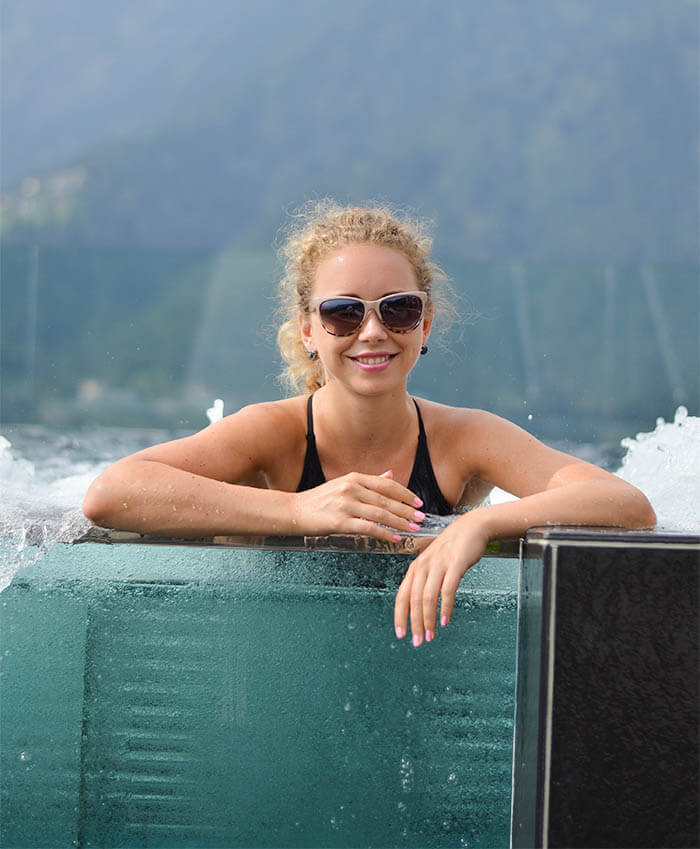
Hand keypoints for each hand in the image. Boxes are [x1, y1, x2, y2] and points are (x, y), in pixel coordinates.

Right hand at [292, 470, 425, 542]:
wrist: (294, 511)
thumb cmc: (319, 500)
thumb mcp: (344, 484)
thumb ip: (368, 481)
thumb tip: (390, 474)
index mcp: (354, 478)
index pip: (386, 484)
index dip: (405, 493)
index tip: (418, 503)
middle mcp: (351, 488)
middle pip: (386, 499)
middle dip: (406, 510)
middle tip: (421, 518)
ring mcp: (345, 504)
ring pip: (381, 514)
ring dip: (400, 523)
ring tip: (413, 529)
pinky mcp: (340, 521)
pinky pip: (369, 528)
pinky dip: (385, 533)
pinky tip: (395, 538)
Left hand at [394, 513, 488, 645]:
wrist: (471, 528)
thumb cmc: (452, 548)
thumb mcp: (433, 565)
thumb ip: (425, 582)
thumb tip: (419, 607)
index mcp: (415, 569)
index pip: (402, 596)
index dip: (400, 616)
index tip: (401, 634)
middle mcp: (423, 567)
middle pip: (413, 600)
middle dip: (414, 624)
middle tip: (418, 642)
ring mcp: (438, 565)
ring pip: (428, 597)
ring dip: (428, 619)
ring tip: (431, 635)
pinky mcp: (455, 565)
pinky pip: (447, 590)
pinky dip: (445, 607)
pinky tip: (445, 620)